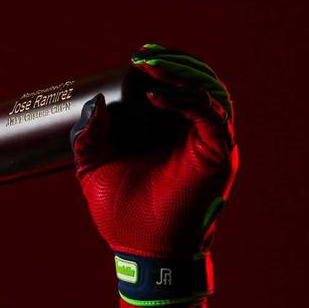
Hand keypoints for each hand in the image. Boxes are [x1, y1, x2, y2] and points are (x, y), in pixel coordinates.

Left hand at [71, 44, 238, 259]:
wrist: (141, 251)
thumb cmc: (123, 215)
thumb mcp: (94, 169)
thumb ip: (89, 138)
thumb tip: (94, 104)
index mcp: (171, 133)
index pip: (177, 86)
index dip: (163, 66)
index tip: (136, 57)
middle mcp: (196, 132)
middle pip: (197, 81)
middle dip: (171, 62)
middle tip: (141, 55)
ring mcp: (210, 141)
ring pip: (207, 90)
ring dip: (180, 72)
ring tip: (149, 65)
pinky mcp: (219, 153)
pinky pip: (209, 115)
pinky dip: (185, 100)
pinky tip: (156, 97)